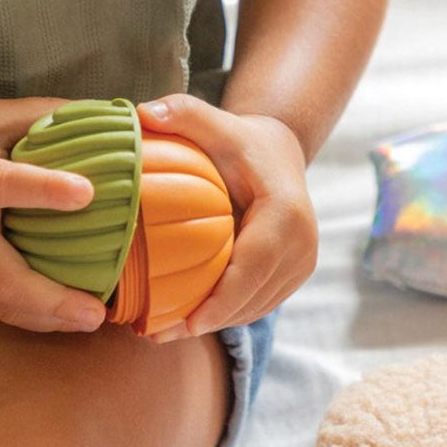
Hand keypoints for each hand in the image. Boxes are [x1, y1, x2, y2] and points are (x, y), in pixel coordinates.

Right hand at [0, 99, 106, 332]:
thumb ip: (43, 116)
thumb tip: (108, 114)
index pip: (3, 186)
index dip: (45, 190)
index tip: (88, 192)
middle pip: (2, 278)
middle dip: (51, 299)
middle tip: (95, 311)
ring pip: (1, 303)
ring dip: (49, 318)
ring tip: (93, 320)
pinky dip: (36, 317)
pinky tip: (71, 318)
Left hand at [136, 94, 316, 340]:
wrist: (279, 152)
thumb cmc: (240, 140)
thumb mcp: (215, 121)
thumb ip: (182, 113)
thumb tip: (143, 113)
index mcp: (286, 212)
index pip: (255, 265)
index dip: (223, 299)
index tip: (188, 324)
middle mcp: (303, 243)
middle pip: (254, 295)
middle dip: (208, 320)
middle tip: (157, 334)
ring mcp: (303, 262)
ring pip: (256, 306)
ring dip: (215, 322)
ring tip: (164, 332)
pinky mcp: (295, 274)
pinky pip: (259, 303)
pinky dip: (226, 314)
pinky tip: (188, 319)